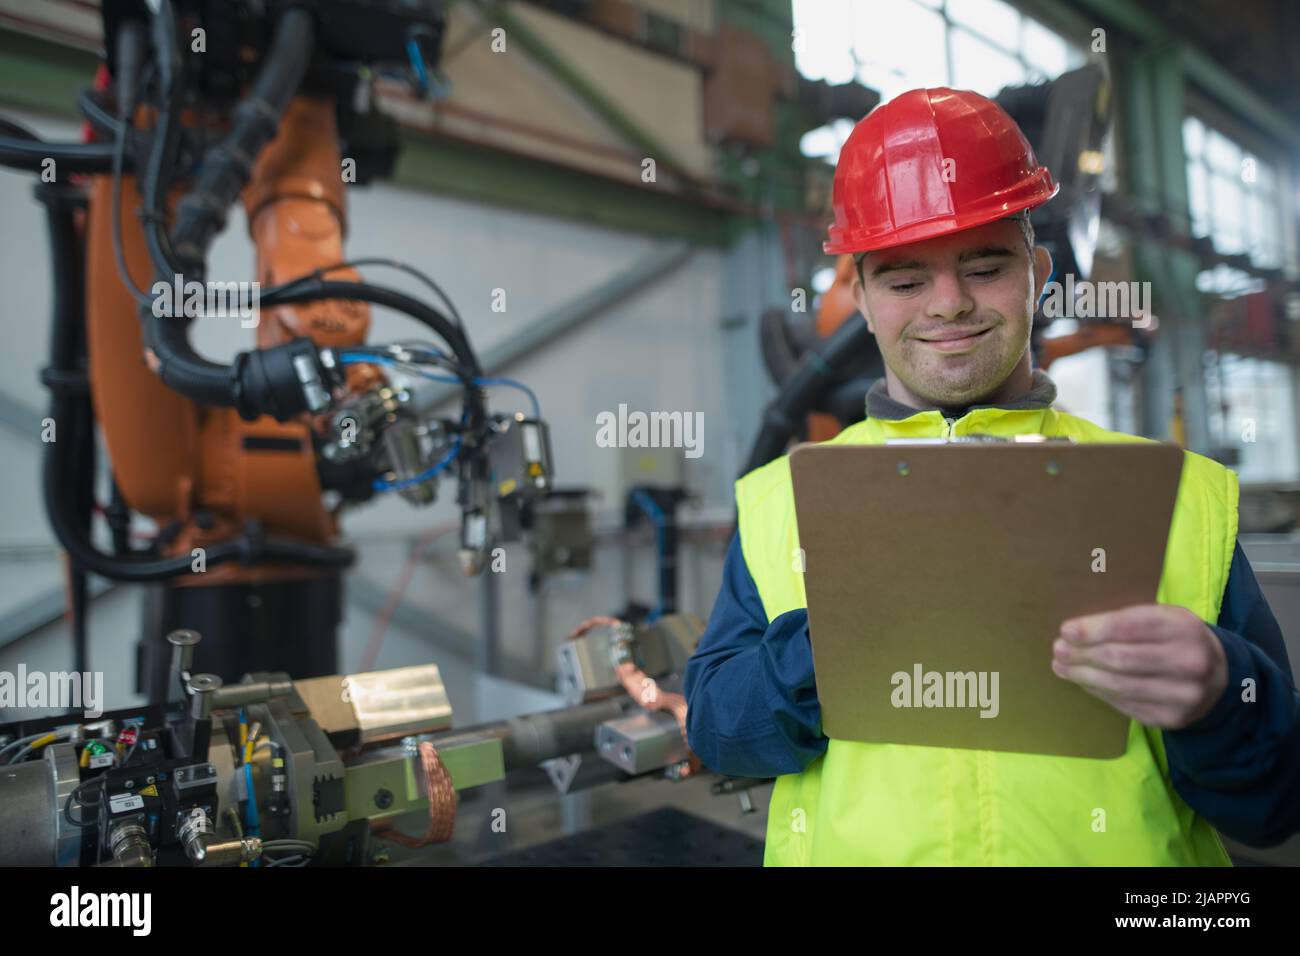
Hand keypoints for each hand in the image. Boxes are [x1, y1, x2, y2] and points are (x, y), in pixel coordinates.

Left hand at [1052, 604, 1227, 729]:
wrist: (1218, 678)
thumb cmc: (1176, 639)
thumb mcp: (1163, 618)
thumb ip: (1128, 620)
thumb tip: (1075, 631)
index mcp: (1184, 628)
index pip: (1130, 627)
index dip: (1095, 629)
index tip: (1067, 630)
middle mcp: (1188, 662)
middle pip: (1121, 659)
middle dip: (1083, 654)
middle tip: (1058, 650)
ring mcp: (1182, 695)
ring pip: (1119, 685)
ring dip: (1083, 675)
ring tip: (1062, 666)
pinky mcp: (1171, 718)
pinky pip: (1124, 704)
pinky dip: (1098, 691)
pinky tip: (1083, 681)